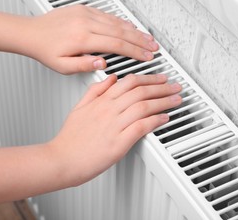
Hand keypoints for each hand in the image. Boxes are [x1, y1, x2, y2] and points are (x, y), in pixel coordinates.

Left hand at [21, 5, 158, 73]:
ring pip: (117, 22)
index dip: (135, 52)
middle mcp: (86, 23)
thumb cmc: (45, 50)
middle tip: (154, 47)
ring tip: (147, 38)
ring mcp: (86, 14)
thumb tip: (104, 64)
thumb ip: (84, 65)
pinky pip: (107, 15)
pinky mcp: (84, 9)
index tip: (146, 57)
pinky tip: (130, 26)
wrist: (31, 32)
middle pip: (122, 32)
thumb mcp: (62, 66)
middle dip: (141, 41)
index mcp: (82, 39)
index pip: (117, 46)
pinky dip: (121, 21)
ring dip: (135, 30)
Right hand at [48, 74, 181, 186]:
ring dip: (163, 101)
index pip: (129, 82)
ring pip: (143, 106)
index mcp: (100, 101)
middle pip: (140, 91)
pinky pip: (141, 127)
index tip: (160, 78)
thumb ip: (95, 91)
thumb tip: (111, 78)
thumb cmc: (70, 139)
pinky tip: (164, 118)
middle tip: (174, 86)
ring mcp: (114, 126)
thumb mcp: (79, 107)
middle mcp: (108, 110)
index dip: (148, 78)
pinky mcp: (118, 143)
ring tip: (176, 99)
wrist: (61, 160)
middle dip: (162, 86)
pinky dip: (155, 120)